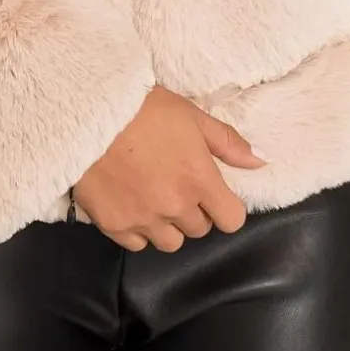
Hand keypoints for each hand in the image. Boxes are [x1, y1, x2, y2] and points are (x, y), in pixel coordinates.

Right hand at [71, 85, 266, 252]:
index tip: (213, 191)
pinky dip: (138, 229)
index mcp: (199, 180)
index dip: (225, 206)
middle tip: (176, 182)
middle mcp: (175, 207)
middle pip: (200, 229)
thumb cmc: (143, 107)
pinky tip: (130, 202)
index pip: (231, 219)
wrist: (89, 111)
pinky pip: (137, 244)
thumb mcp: (191, 115)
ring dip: (167, 223)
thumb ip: (227, 142)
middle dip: (194, 210)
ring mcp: (143, 219)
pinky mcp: (114, 225)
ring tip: (153, 194)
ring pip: (170, 242)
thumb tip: (260, 161)